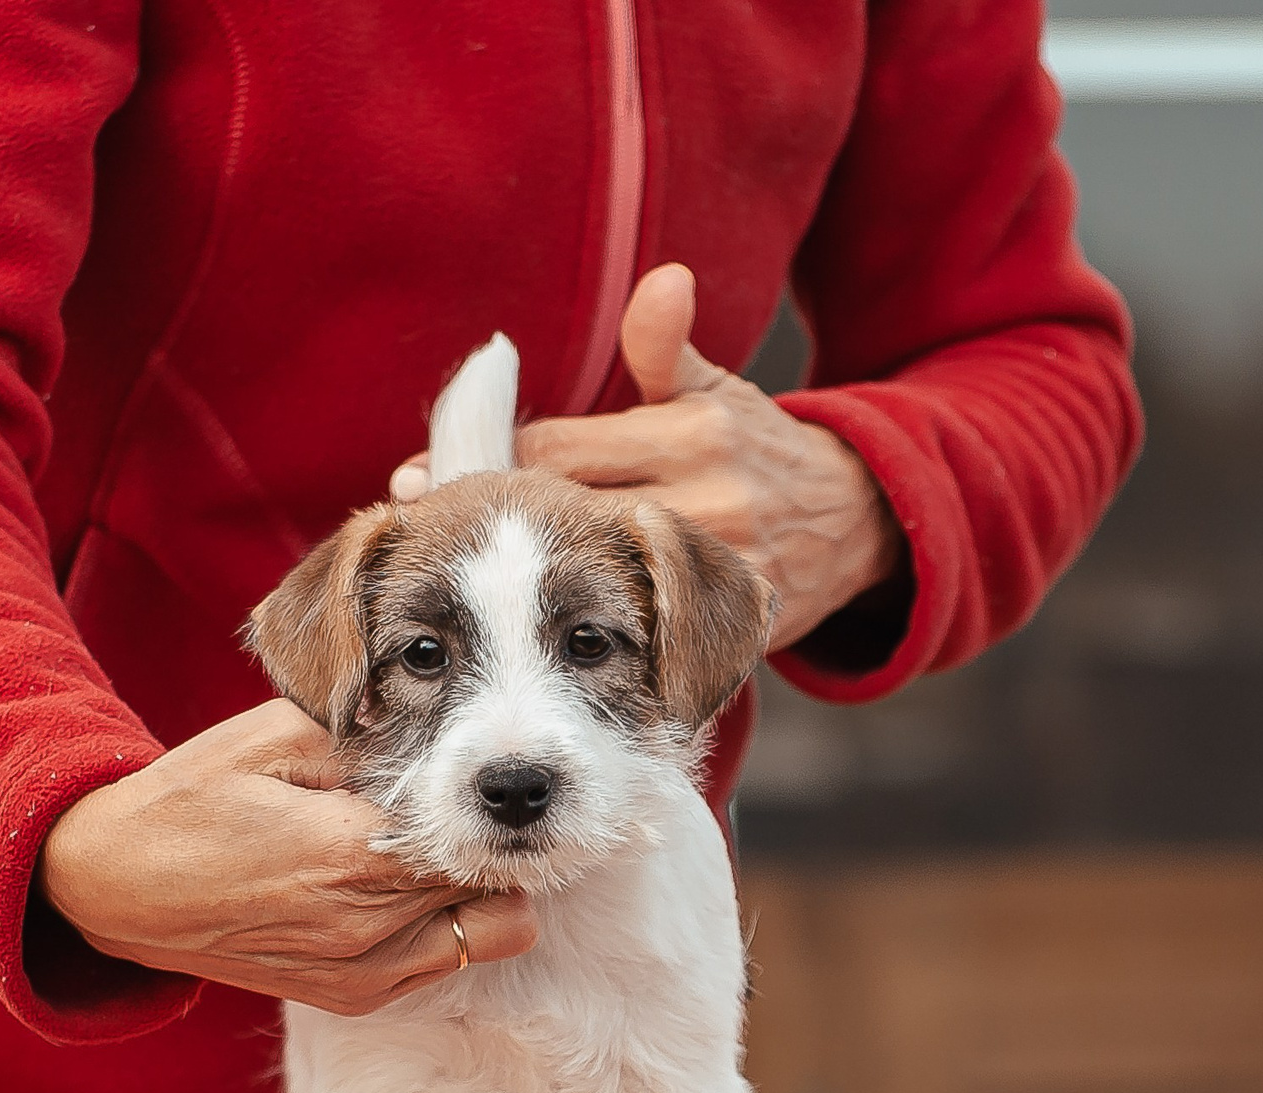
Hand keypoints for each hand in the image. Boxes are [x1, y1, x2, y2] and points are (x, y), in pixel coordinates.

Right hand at [37, 699, 536, 1014]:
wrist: (110, 885)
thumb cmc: (187, 800)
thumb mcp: (272, 738)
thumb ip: (363, 732)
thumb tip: (434, 719)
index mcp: (351, 853)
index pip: (477, 836)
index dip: (488, 805)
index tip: (478, 778)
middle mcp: (366, 926)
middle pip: (496, 887)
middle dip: (493, 847)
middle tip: (468, 808)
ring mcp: (360, 972)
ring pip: (491, 936)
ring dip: (479, 893)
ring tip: (437, 849)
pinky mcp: (350, 997)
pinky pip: (444, 965)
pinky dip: (445, 927)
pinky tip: (401, 887)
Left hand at [392, 264, 902, 649]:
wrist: (850, 528)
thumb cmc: (756, 448)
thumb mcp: (715, 390)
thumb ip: (665, 346)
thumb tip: (664, 279)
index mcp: (690, 439)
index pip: (556, 453)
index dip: (486, 469)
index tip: (417, 486)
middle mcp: (703, 505)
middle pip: (563, 521)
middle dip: (490, 531)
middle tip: (411, 540)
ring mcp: (714, 576)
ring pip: (590, 587)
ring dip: (523, 591)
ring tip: (450, 599)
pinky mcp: (723, 632)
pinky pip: (631, 638)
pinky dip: (580, 636)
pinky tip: (525, 642)